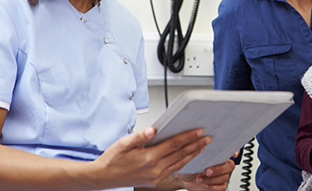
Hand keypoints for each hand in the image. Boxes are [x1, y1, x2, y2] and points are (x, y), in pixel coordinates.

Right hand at [93, 127, 210, 188]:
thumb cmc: (113, 159)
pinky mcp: (154, 180)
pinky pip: (173, 170)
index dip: (188, 137)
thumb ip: (140, 136)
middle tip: (208, 138)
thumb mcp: (123, 143)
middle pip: (180, 154)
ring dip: (192, 154)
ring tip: (202, 146)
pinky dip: (183, 162)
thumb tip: (154, 129)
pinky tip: (188, 157)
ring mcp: (155, 176)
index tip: (199, 131)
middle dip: (196, 145)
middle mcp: (154, 169)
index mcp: (148, 158)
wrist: (103, 177)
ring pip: (179, 163)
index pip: (173, 145)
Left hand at [177, 156, 236, 190]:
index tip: (233, 154)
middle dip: (219, 169)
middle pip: (230, 165)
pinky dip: (213, 187)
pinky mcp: (219, 186)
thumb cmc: (189, 165)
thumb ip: (200, 151)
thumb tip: (203, 146)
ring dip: (212, 179)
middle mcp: (221, 164)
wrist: (184, 178)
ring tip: (200, 178)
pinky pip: (222, 187)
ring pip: (225, 177)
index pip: (230, 150)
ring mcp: (221, 175)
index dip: (235, 151)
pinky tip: (205, 184)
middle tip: (207, 171)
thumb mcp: (192, 156)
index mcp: (217, 154)